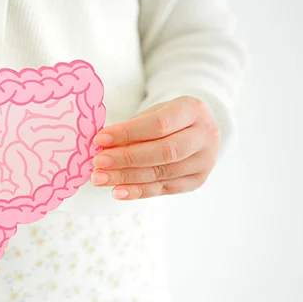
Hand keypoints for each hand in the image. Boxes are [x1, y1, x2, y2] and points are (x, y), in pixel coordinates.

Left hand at [91, 96, 219, 199]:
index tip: (100, 139)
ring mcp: (204, 161)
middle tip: (98, 162)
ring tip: (100, 178)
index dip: (127, 133)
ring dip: (127, 177)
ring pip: (162, 173)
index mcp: (193, 110)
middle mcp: (204, 136)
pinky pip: (164, 189)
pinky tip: (117, 191)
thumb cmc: (168, 119)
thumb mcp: (152, 113)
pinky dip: (138, 191)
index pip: (158, 124)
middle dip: (126, 158)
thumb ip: (132, 128)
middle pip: (163, 152)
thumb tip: (102, 146)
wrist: (196, 130)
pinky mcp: (197, 180)